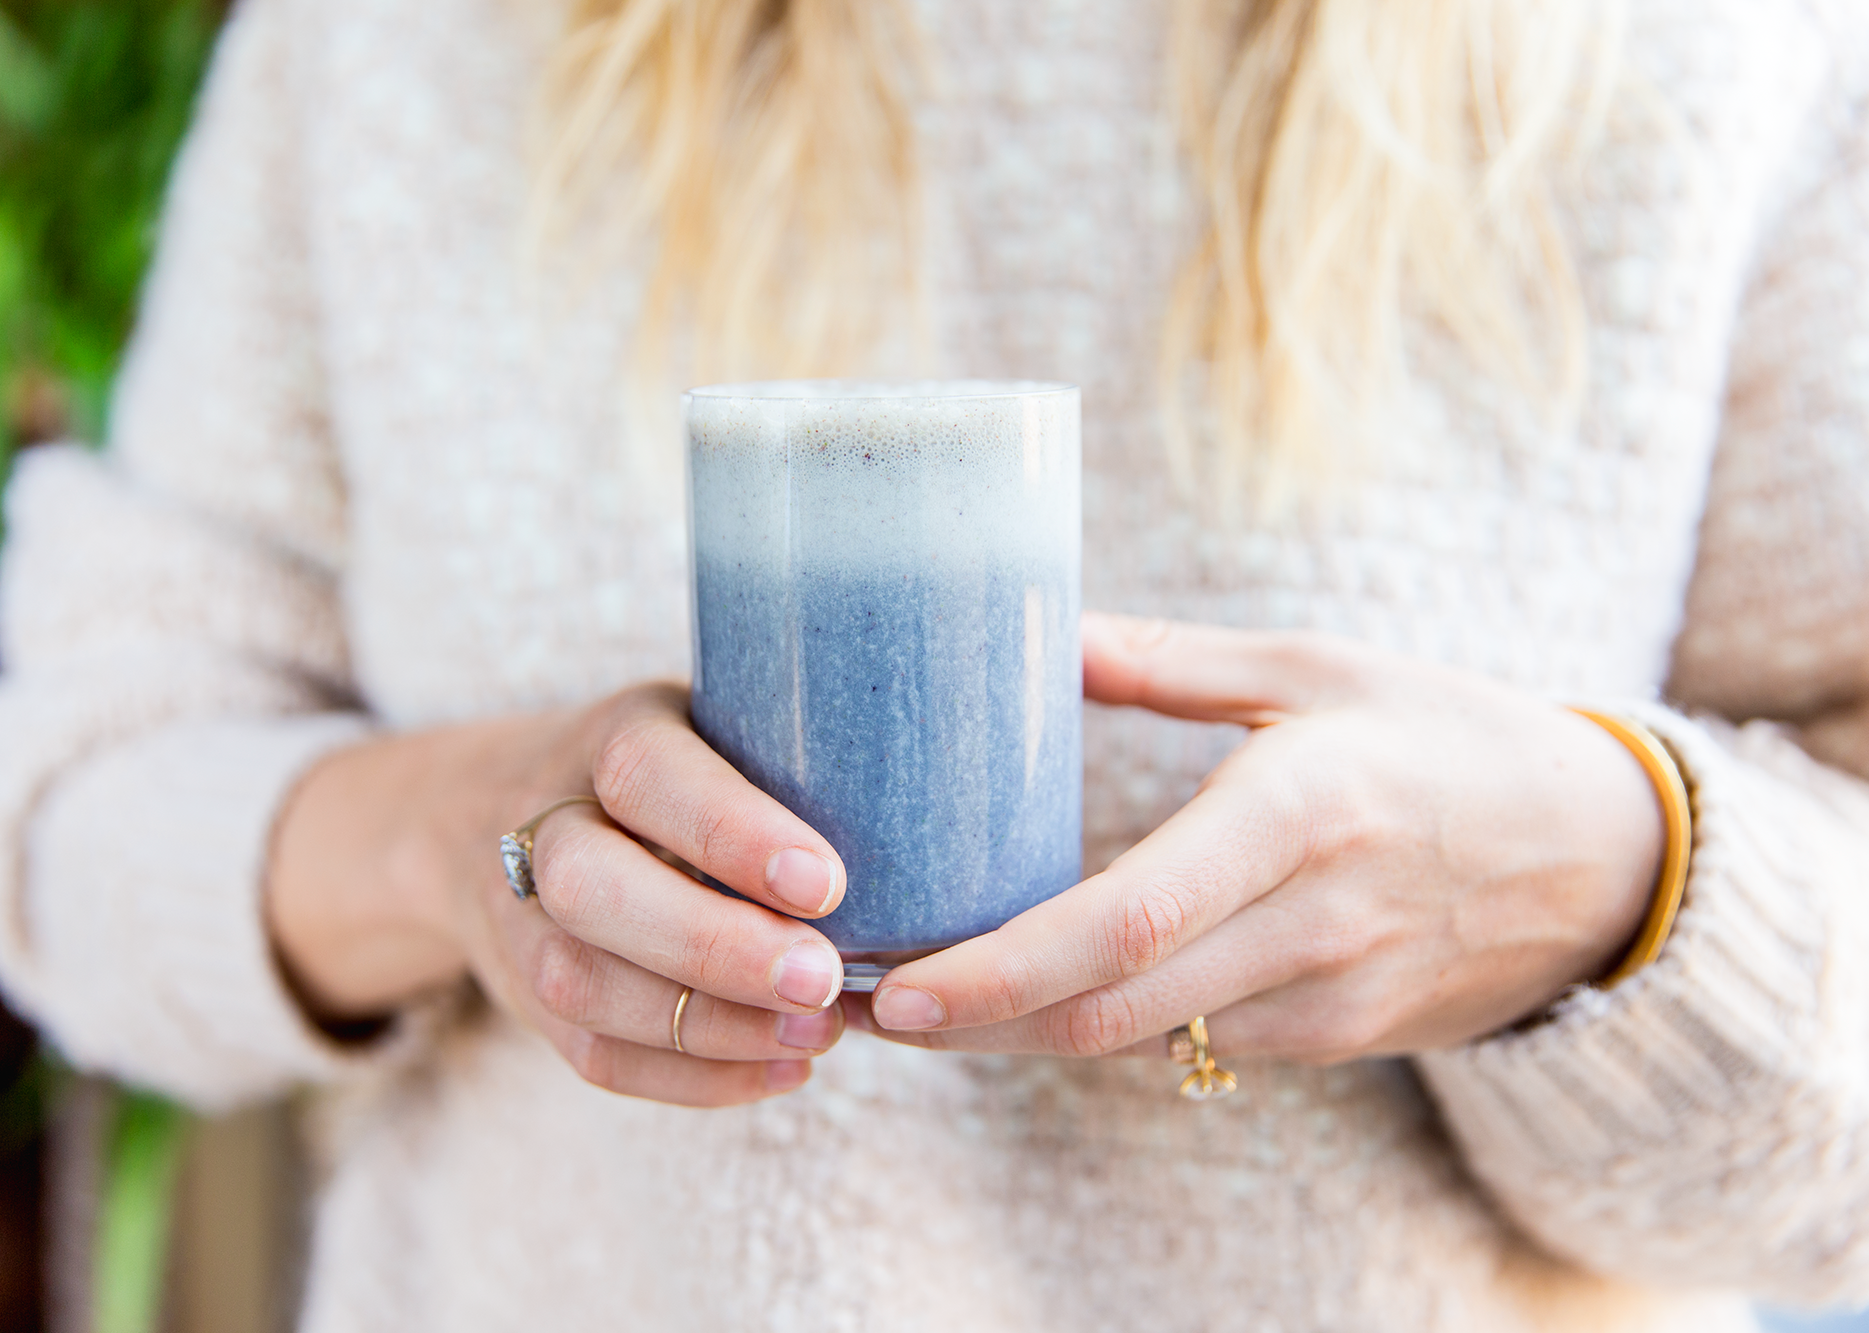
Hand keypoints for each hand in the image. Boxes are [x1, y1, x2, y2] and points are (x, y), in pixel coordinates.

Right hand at [267, 683, 851, 1106]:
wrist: (490, 812)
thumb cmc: (671, 771)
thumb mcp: (715, 725)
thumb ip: (790, 760)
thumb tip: (930, 814)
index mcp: (606, 740)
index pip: (648, 776)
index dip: (729, 833)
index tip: (827, 884)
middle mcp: (544, 824)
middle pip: (590, 890)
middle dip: (712, 947)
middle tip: (824, 981)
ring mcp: (520, 918)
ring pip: (583, 985)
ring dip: (708, 1027)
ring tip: (817, 1034)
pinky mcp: (528, 997)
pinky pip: (594, 1056)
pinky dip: (694, 1078)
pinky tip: (782, 1070)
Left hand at [854, 613, 1665, 1063]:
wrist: (1602, 859)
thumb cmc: (1452, 737)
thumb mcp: (1319, 668)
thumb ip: (1169, 660)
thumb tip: (1038, 635)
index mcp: (1298, 812)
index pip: (1125, 922)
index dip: (1000, 970)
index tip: (898, 985)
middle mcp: (1310, 923)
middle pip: (1108, 1009)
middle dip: (974, 1022)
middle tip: (863, 1001)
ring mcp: (1326, 997)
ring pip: (1137, 1040)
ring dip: (1020, 1033)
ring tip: (913, 998)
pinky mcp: (1334, 1038)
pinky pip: (1189, 1041)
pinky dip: (1097, 1028)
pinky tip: (1029, 997)